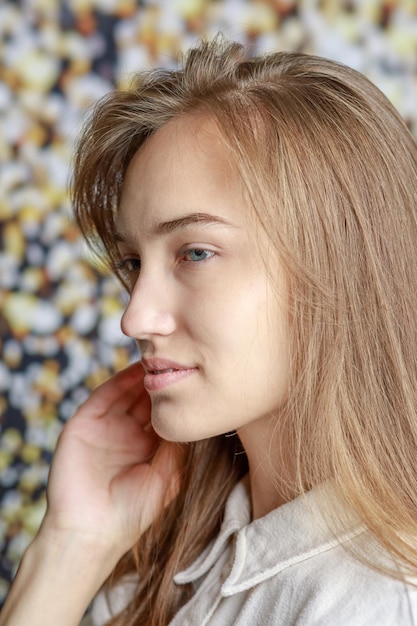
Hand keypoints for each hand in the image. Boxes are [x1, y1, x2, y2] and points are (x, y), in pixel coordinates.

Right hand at [39, 361, 182, 558]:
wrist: (91, 531)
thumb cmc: (133, 512)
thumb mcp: (167, 477)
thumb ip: (180, 447)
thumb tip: (199, 418)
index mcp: (147, 447)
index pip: (164, 414)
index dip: (177, 397)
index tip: (197, 377)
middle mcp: (127, 433)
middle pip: (146, 398)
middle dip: (161, 380)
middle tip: (181, 357)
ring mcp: (105, 427)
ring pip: (127, 392)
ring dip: (143, 376)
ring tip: (163, 356)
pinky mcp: (85, 423)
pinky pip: (104, 395)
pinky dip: (120, 381)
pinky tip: (137, 370)